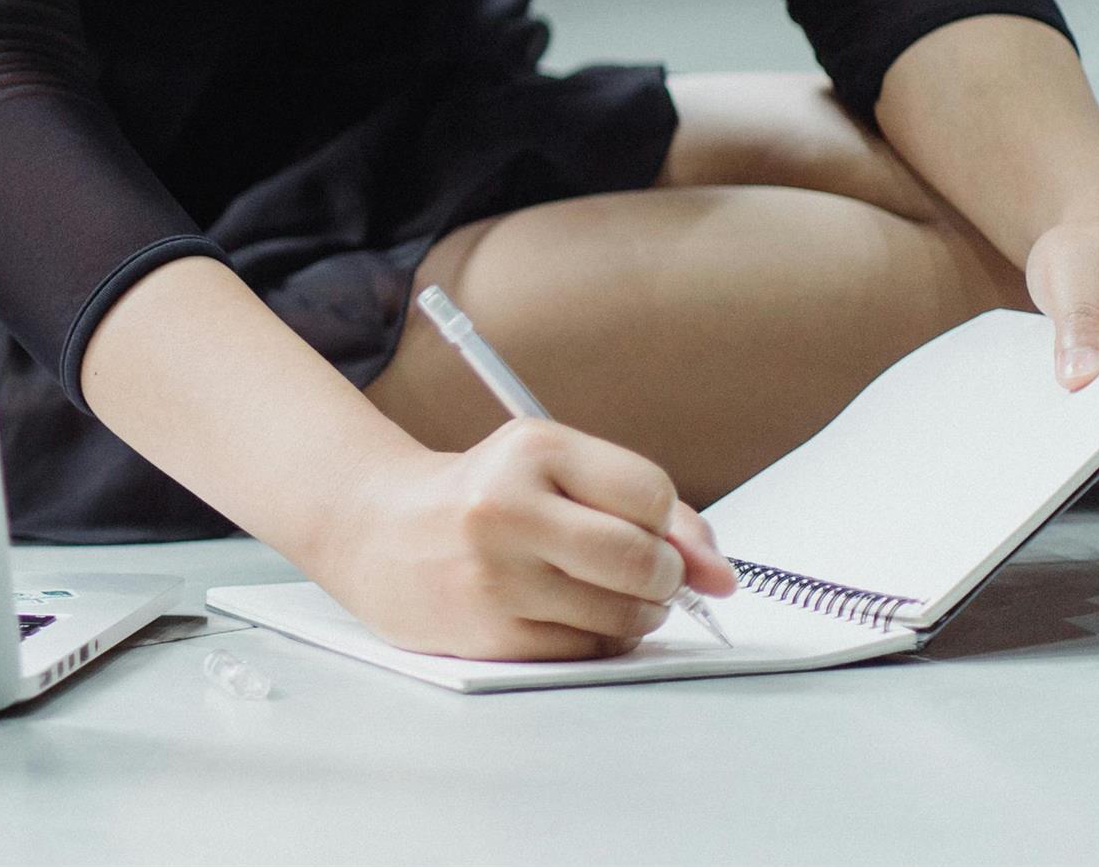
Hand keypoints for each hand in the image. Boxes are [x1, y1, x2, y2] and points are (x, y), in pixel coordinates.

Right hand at [307, 422, 737, 659]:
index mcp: (530, 448)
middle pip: (644, 562)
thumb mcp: (555, 471)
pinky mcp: (489, 634)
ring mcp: (494, 576)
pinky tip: (564, 614)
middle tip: (644, 574)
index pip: (651, 494)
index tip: (648, 529)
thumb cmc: (486, 499)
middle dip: (664, 577)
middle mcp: (506, 508)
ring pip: (624, 616)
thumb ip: (650, 512)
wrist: (378, 531)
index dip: (667, 522)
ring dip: (635, 614)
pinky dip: (596, 639)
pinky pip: (588, 650)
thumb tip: (720, 576)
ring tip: (597, 591)